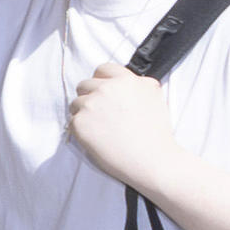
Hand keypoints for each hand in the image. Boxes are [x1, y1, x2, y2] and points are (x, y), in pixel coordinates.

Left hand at [58, 59, 205, 195]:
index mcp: (125, 80)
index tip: (104, 94)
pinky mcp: (80, 123)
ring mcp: (91, 105)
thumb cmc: (156, 133)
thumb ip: (140, 84)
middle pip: (84, 85)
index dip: (102, 82)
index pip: (102, 69)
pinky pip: (72, 122)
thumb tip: (131, 79)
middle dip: (90, 98)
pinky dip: (81, 131)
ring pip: (75, 104)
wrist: (152, 160)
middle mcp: (106, 89)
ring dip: (84, 114)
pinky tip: (98, 139)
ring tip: (102, 130)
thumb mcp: (155, 97)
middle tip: (102, 116)